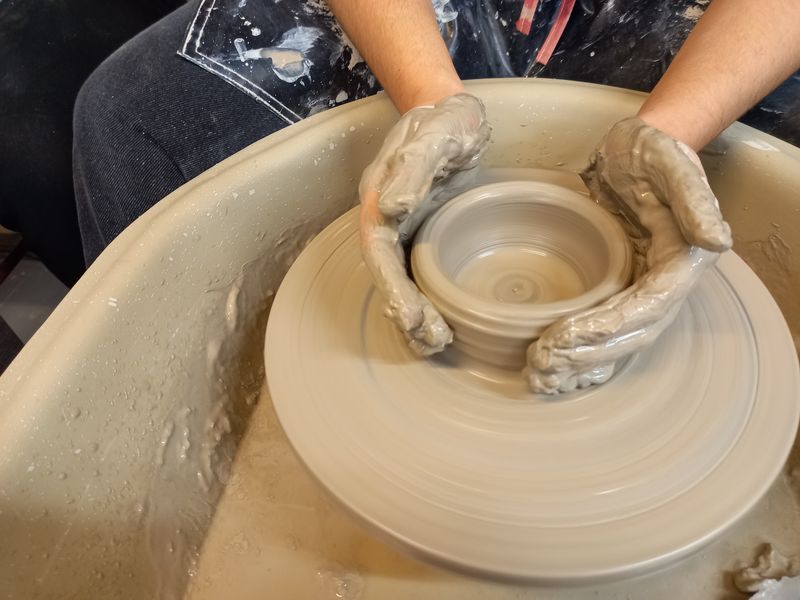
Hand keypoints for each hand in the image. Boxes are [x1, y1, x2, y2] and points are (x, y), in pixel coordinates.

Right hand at [359, 93, 490, 355]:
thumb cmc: (445, 121)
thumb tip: (391, 210)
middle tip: (431, 341)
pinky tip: (442, 322)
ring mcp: (404, 228)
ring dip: (415, 312)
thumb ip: (412, 169)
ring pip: (401, 277)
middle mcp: (386, 218)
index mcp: (380, 196)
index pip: (378, 250)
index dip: (391, 285)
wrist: (453, 114)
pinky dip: (428, 299)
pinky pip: (419, 272)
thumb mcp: (435, 135)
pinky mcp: (424, 234)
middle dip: (405, 310)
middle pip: (388, 272)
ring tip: (435, 343)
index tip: (409, 316)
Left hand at [526, 117, 732, 393]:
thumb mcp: (672, 164)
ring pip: (614, 340)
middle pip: (627, 336)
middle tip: (542, 369)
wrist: (634, 148)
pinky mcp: (617, 286)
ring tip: (542, 380)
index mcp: (681, 264)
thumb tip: (716, 242)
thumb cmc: (654, 151)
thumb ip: (694, 200)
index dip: (605, 329)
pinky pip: (603, 327)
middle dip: (586, 357)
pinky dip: (581, 351)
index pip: (644, 309)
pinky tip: (555, 368)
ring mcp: (639, 289)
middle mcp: (663, 285)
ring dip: (580, 365)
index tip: (562, 339)